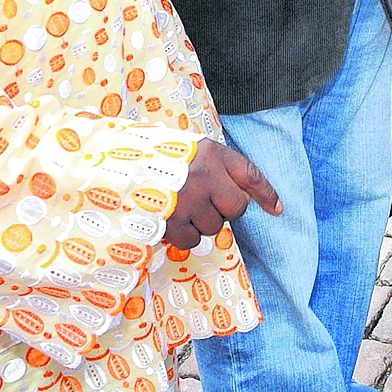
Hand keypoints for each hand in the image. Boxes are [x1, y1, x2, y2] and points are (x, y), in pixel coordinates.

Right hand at [164, 137, 280, 251]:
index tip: (277, 209)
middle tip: (206, 202)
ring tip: (182, 206)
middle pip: (236, 208)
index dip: (266, 193)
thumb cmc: (158, 157)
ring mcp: (186, 200)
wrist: (114, 164)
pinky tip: (172, 219)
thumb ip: (225, 169)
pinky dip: (185, 235)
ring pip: (214, 227)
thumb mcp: (194, 150)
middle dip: (226, 210)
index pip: (249, 174)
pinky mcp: (168, 221)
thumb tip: (266, 203)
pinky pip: (192, 241)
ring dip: (203, 222)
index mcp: (210, 153)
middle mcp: (203, 175)